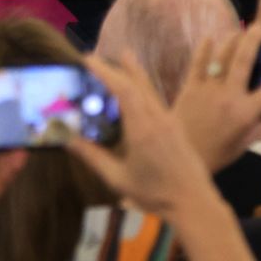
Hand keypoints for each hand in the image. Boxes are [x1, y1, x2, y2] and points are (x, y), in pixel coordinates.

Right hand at [71, 55, 220, 219]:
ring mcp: (169, 122)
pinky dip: (142, 88)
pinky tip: (137, 91)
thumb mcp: (118, 178)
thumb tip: (66, 139)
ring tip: (122, 58)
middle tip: (96, 57)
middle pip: (137, 83)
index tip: (88, 60)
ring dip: (133, 73)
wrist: (194, 203)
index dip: (105, 71)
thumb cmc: (155, 194)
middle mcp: (158, 120)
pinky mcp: (176, 128)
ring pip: (149, 89)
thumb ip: (92, 156)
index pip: (123, 90)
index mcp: (142, 130)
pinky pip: (156, 100)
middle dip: (117, 66)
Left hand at [169, 28, 260, 173]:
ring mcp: (208, 89)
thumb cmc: (215, 154)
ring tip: (240, 30)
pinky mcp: (190, 87)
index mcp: (247, 113)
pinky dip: (204, 48)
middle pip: (245, 60)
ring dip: (232, 40)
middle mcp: (230, 96)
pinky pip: (197, 63)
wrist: (180, 155)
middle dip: (254, 39)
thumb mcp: (244, 144)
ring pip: (222, 56)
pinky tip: (209, 37)